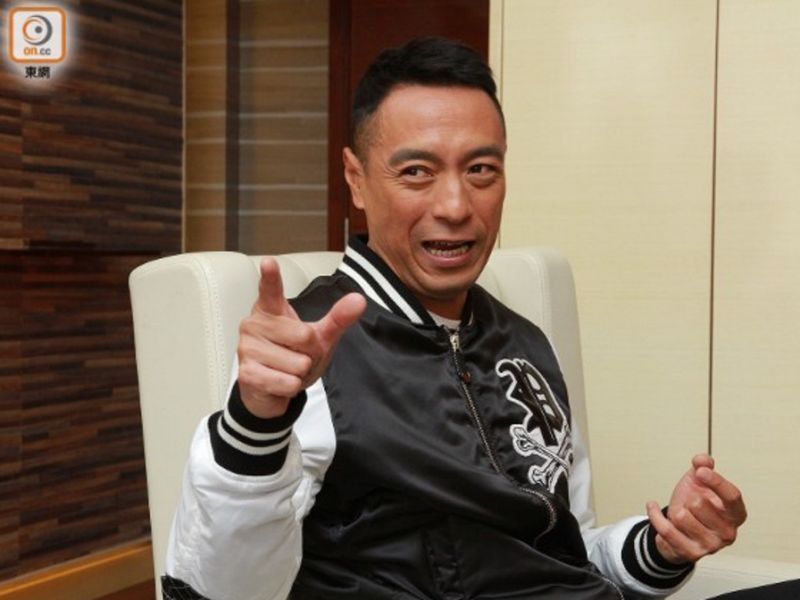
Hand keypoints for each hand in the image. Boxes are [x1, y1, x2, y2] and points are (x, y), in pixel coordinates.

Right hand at [237, 257, 365, 418]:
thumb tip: (359, 299)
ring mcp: (248, 349)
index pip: (271, 290)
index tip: (269, 261)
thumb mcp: (319, 336)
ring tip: (286, 370)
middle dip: (310, 354)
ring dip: (300, 374)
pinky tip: (279, 383)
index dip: (270, 276)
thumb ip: (337, 318)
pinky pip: (287, 382)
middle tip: (297, 356)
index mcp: (271, 310)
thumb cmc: (293, 354)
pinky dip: (292, 388)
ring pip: (298, 364)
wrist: (271, 388)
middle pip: (304, 337)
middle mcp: (254, 325)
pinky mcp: (247, 374)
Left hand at [646, 454, 745, 563]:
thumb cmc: (696, 504)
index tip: (699, 471)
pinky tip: (652, 506)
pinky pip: (666, 529)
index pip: (732, 496)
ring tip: (681, 512)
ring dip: (675, 509)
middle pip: (699, 503)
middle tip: (689, 502)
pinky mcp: (692, 554)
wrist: (681, 529)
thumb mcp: (700, 481)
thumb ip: (703, 466)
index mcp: (736, 513)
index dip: (716, 482)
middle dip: (687, 497)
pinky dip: (654, 515)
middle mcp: (728, 532)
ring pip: (681, 516)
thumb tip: (702, 459)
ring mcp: (711, 545)